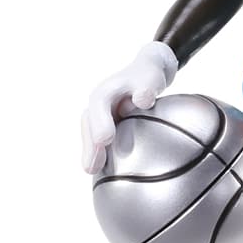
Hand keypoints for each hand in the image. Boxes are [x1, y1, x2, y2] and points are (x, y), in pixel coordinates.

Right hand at [80, 41, 178, 173]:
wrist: (147, 70)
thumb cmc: (150, 75)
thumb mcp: (152, 78)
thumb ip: (147, 88)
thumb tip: (142, 100)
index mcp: (106, 90)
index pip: (99, 105)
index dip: (100, 123)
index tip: (104, 139)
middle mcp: (98, 102)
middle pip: (89, 123)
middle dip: (89, 145)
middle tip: (90, 167)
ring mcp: (99, 113)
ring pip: (90, 132)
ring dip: (90, 151)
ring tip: (91, 171)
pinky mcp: (105, 122)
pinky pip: (97, 137)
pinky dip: (97, 151)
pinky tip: (102, 170)